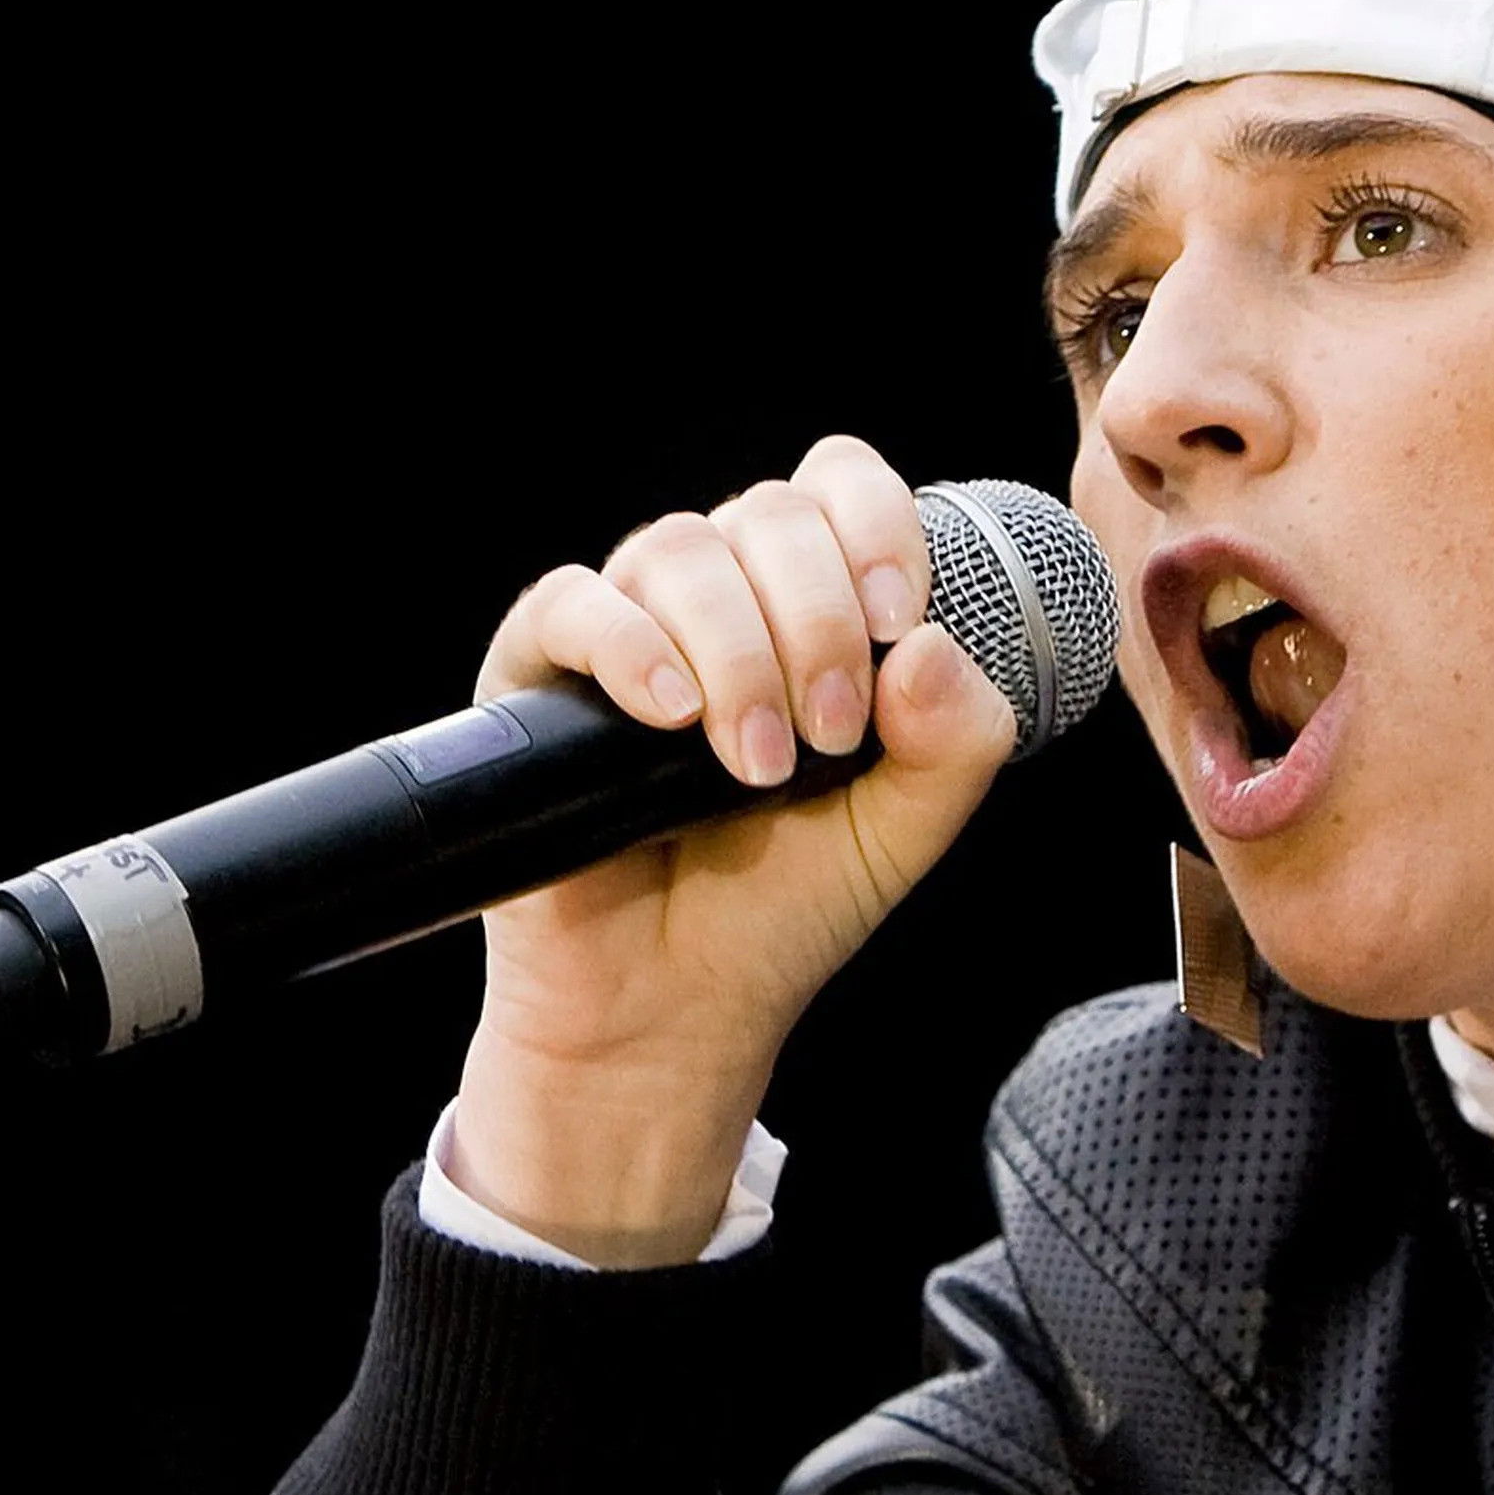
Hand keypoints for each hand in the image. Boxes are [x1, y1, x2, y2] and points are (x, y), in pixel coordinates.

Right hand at [445, 436, 1017, 1265]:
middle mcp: (717, 596)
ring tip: (755, 768)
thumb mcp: (907, 826)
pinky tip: (670, 714)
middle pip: (768, 513)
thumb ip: (956, 739)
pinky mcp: (537, 675)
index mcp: (808, 602)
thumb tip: (928, 645)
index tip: (900, 622)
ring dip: (737, 652)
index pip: (839, 487)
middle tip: (828, 736)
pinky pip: (574, 603)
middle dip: (817, 619)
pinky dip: (631, 646)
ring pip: (678, 550)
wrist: (678, 1007)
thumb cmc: (788, 902)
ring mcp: (626, 627)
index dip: (878, 526)